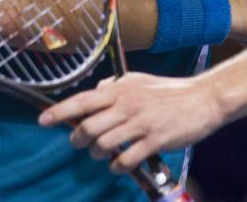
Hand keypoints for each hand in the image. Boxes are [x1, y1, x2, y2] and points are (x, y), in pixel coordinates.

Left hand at [39, 72, 225, 173]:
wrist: (203, 100)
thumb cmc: (170, 91)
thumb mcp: (140, 80)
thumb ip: (116, 85)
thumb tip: (96, 91)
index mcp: (121, 90)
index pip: (83, 100)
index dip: (60, 111)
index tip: (43, 120)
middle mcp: (127, 106)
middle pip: (88, 127)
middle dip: (78, 138)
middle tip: (80, 141)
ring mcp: (141, 124)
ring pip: (103, 145)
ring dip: (98, 154)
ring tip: (103, 153)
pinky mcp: (154, 141)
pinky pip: (126, 160)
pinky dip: (118, 166)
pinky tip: (121, 163)